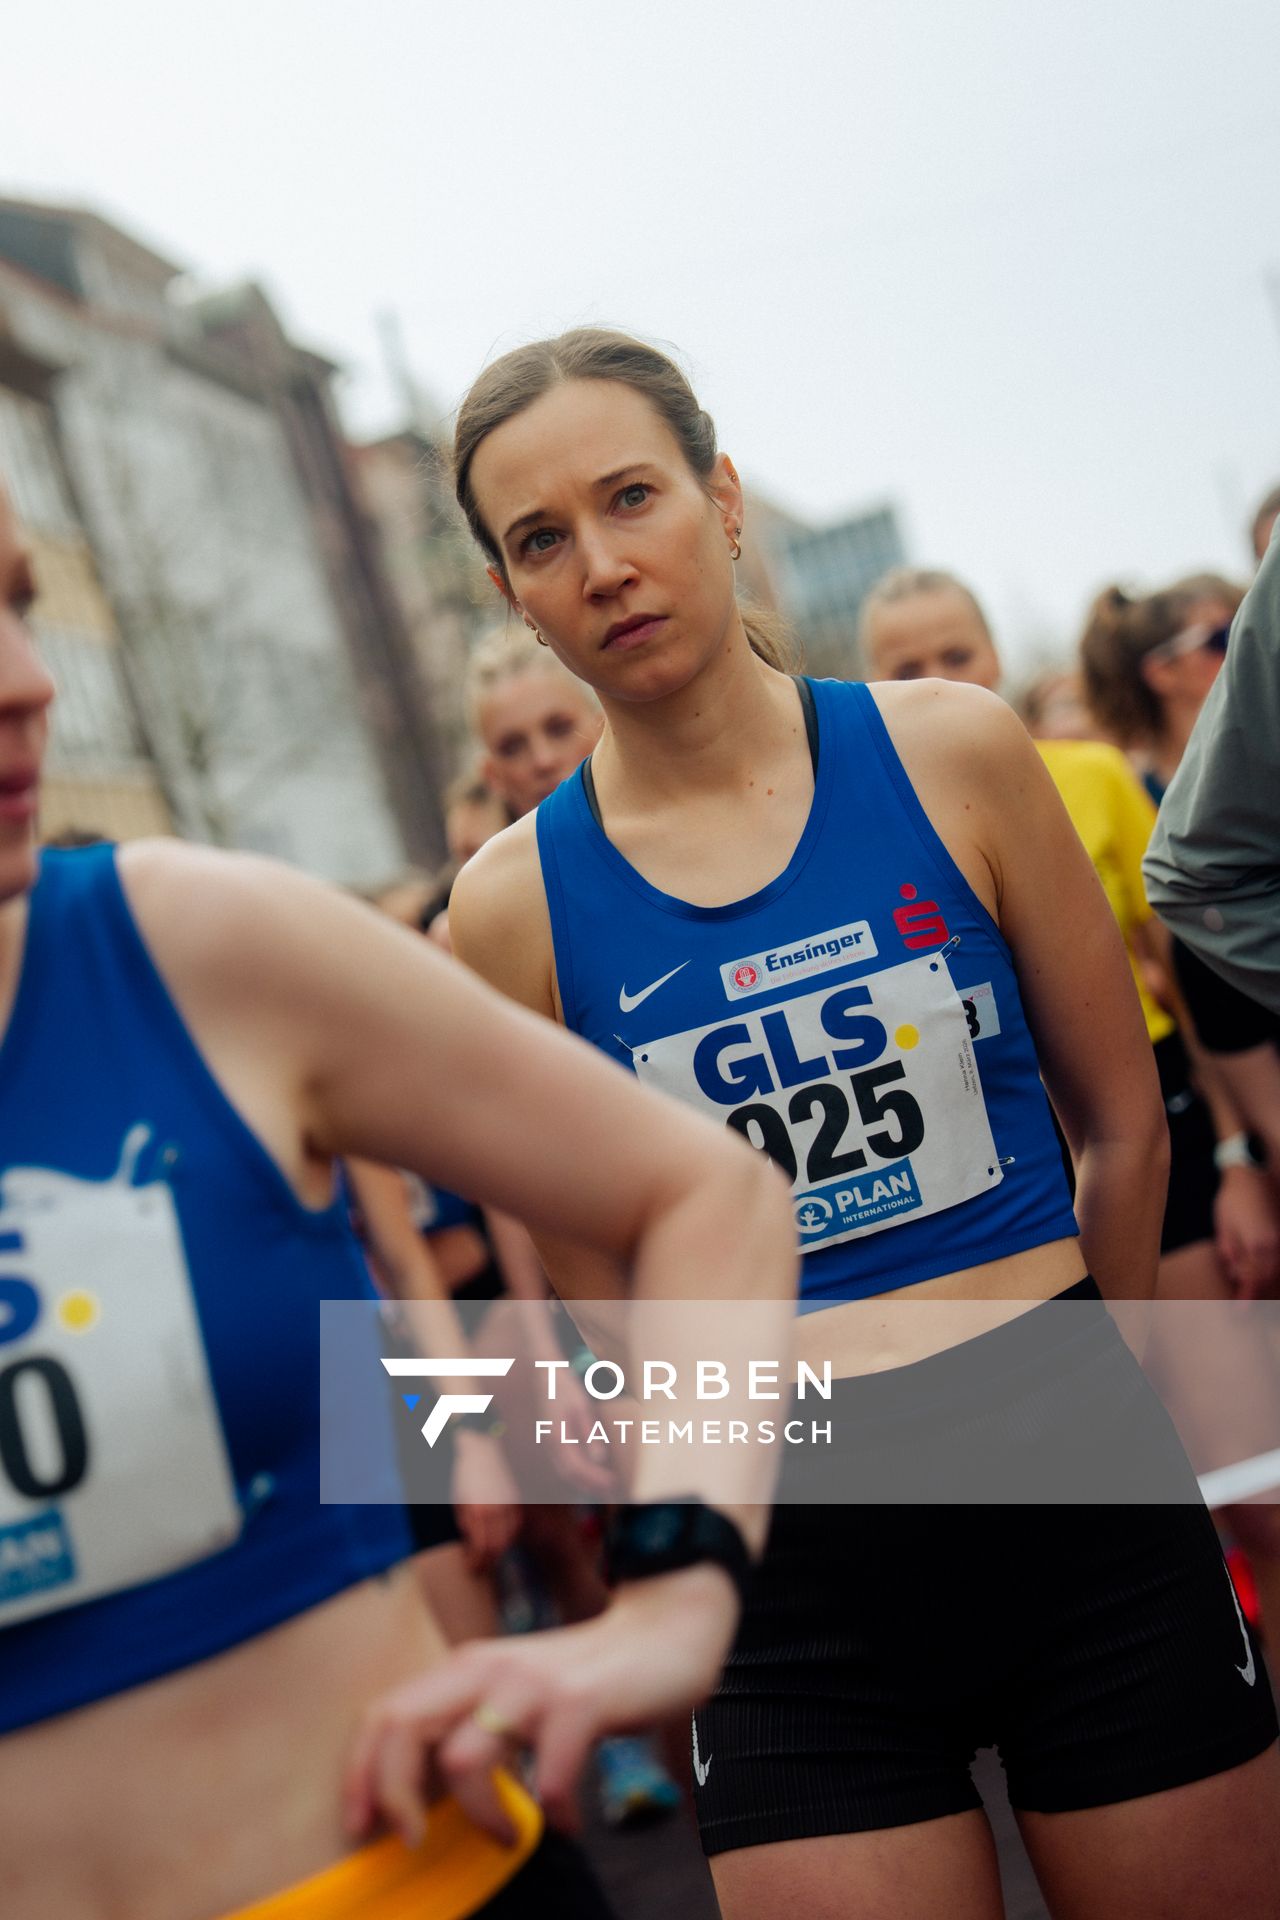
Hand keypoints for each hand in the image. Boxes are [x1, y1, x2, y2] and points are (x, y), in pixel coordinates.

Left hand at [343, 1561, 739, 1844]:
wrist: (661, 1634)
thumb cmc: (582, 1681)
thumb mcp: (513, 1694)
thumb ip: (471, 1726)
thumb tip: (422, 1797)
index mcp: (464, 1668)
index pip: (385, 1712)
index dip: (361, 1772)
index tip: (362, 1826)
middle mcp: (488, 1668)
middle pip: (404, 1725)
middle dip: (394, 1794)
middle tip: (415, 1839)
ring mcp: (533, 1685)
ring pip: (465, 1759)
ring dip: (481, 1817)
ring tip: (510, 1837)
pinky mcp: (580, 1704)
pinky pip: (548, 1778)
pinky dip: (554, 1815)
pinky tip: (568, 1823)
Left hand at [450, 1431, 521, 1572]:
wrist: (481, 1450)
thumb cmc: (464, 1476)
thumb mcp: (458, 1501)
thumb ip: (466, 1524)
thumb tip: (471, 1543)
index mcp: (477, 1511)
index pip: (479, 1548)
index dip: (475, 1562)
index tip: (470, 1568)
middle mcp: (495, 1510)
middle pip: (495, 1548)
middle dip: (487, 1563)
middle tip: (480, 1570)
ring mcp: (507, 1505)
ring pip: (507, 1539)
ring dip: (499, 1554)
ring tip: (490, 1561)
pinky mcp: (514, 1500)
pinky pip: (515, 1526)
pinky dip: (509, 1538)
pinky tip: (503, 1543)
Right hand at [543, 1369, 617, 1495]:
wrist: (546, 1376)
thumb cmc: (565, 1388)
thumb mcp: (581, 1406)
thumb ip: (589, 1431)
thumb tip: (599, 1458)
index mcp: (557, 1438)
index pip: (577, 1468)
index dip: (595, 1479)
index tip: (613, 1483)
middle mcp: (552, 1446)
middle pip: (571, 1475)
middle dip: (592, 1486)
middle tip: (614, 1492)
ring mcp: (551, 1445)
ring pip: (567, 1472)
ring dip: (586, 1483)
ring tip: (607, 1489)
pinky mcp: (555, 1442)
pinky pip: (566, 1464)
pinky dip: (580, 1473)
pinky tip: (594, 1473)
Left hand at [1215, 1163, 1279, 1298]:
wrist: (1250, 1176)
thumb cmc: (1232, 1201)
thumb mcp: (1224, 1228)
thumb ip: (1230, 1253)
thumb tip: (1235, 1273)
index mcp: (1257, 1244)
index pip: (1254, 1279)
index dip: (1247, 1296)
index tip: (1240, 1310)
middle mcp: (1273, 1244)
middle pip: (1268, 1277)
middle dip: (1257, 1292)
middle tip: (1245, 1306)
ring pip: (1276, 1270)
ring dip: (1265, 1282)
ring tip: (1252, 1293)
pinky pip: (1278, 1259)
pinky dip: (1271, 1270)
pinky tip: (1262, 1274)